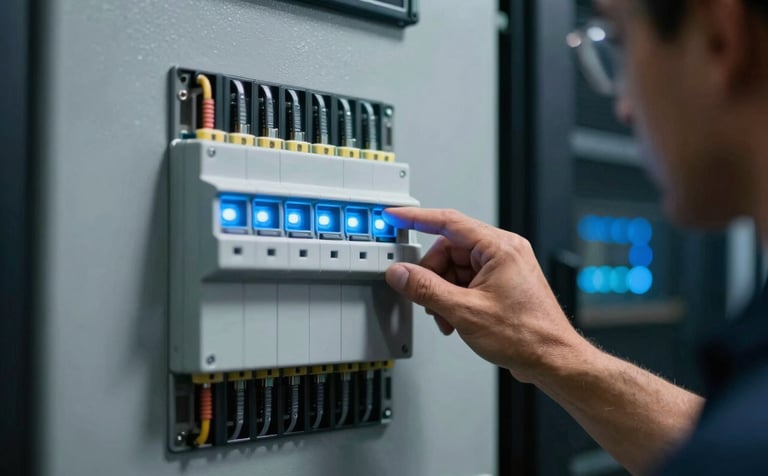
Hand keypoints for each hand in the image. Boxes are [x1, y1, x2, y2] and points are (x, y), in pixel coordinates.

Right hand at [384, 207, 589, 382]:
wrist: (552, 360)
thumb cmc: (527, 335)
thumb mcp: (465, 311)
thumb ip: (426, 289)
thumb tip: (401, 273)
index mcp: (499, 247)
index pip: (448, 221)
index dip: (416, 219)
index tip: (395, 216)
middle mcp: (503, 252)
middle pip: (448, 250)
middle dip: (432, 276)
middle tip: (426, 298)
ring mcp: (503, 268)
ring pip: (455, 268)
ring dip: (442, 292)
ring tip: (446, 317)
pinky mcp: (501, 284)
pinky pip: (466, 281)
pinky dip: (454, 299)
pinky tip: (455, 319)